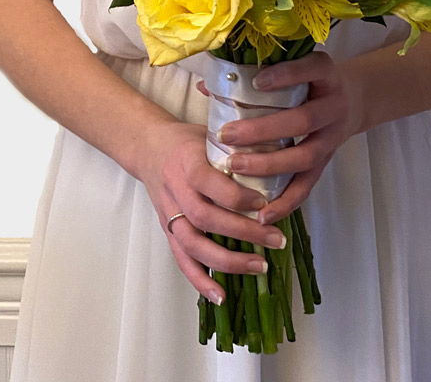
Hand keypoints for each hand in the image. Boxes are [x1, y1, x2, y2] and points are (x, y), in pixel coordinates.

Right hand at [137, 119, 287, 304]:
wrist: (150, 147)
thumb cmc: (189, 141)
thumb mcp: (211, 134)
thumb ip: (239, 148)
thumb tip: (280, 158)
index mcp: (187, 160)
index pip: (207, 180)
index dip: (234, 194)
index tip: (262, 202)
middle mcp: (175, 188)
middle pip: (204, 216)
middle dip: (242, 231)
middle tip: (275, 239)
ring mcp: (169, 212)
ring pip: (193, 243)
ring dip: (227, 260)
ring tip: (259, 266)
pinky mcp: (168, 230)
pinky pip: (181, 259)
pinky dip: (200, 281)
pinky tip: (221, 296)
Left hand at [197, 50, 362, 225]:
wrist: (354, 100)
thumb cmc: (311, 82)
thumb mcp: (296, 69)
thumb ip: (255, 74)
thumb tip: (206, 84)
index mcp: (326, 74)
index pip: (310, 70)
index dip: (286, 75)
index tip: (256, 81)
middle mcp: (333, 105)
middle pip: (303, 120)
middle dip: (263, 130)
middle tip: (228, 135)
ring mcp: (333, 136)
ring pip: (305, 156)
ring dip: (269, 165)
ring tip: (235, 167)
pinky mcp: (327, 162)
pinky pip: (307, 186)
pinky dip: (286, 202)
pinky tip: (262, 213)